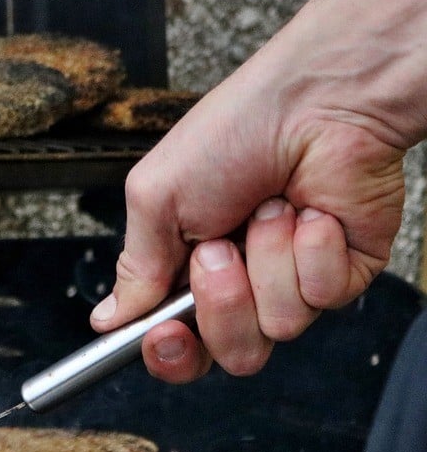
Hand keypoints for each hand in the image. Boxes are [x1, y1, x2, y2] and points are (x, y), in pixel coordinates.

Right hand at [91, 0, 426, 382]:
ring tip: (269, 209)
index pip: (174, 344)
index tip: (164, 330)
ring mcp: (292, 283)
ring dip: (266, 262)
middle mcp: (241, 286)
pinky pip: (322, 298)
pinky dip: (310, 252)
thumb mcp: (156, 197)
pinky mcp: (343, 274)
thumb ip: (134, 267)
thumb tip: (107, 318)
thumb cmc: (235, 130)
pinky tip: (309, 211)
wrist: (316, 100)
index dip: (168, 351)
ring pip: (276, 328)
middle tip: (218, 249)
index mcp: (188, 271)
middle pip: (226, 352)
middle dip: (220, 303)